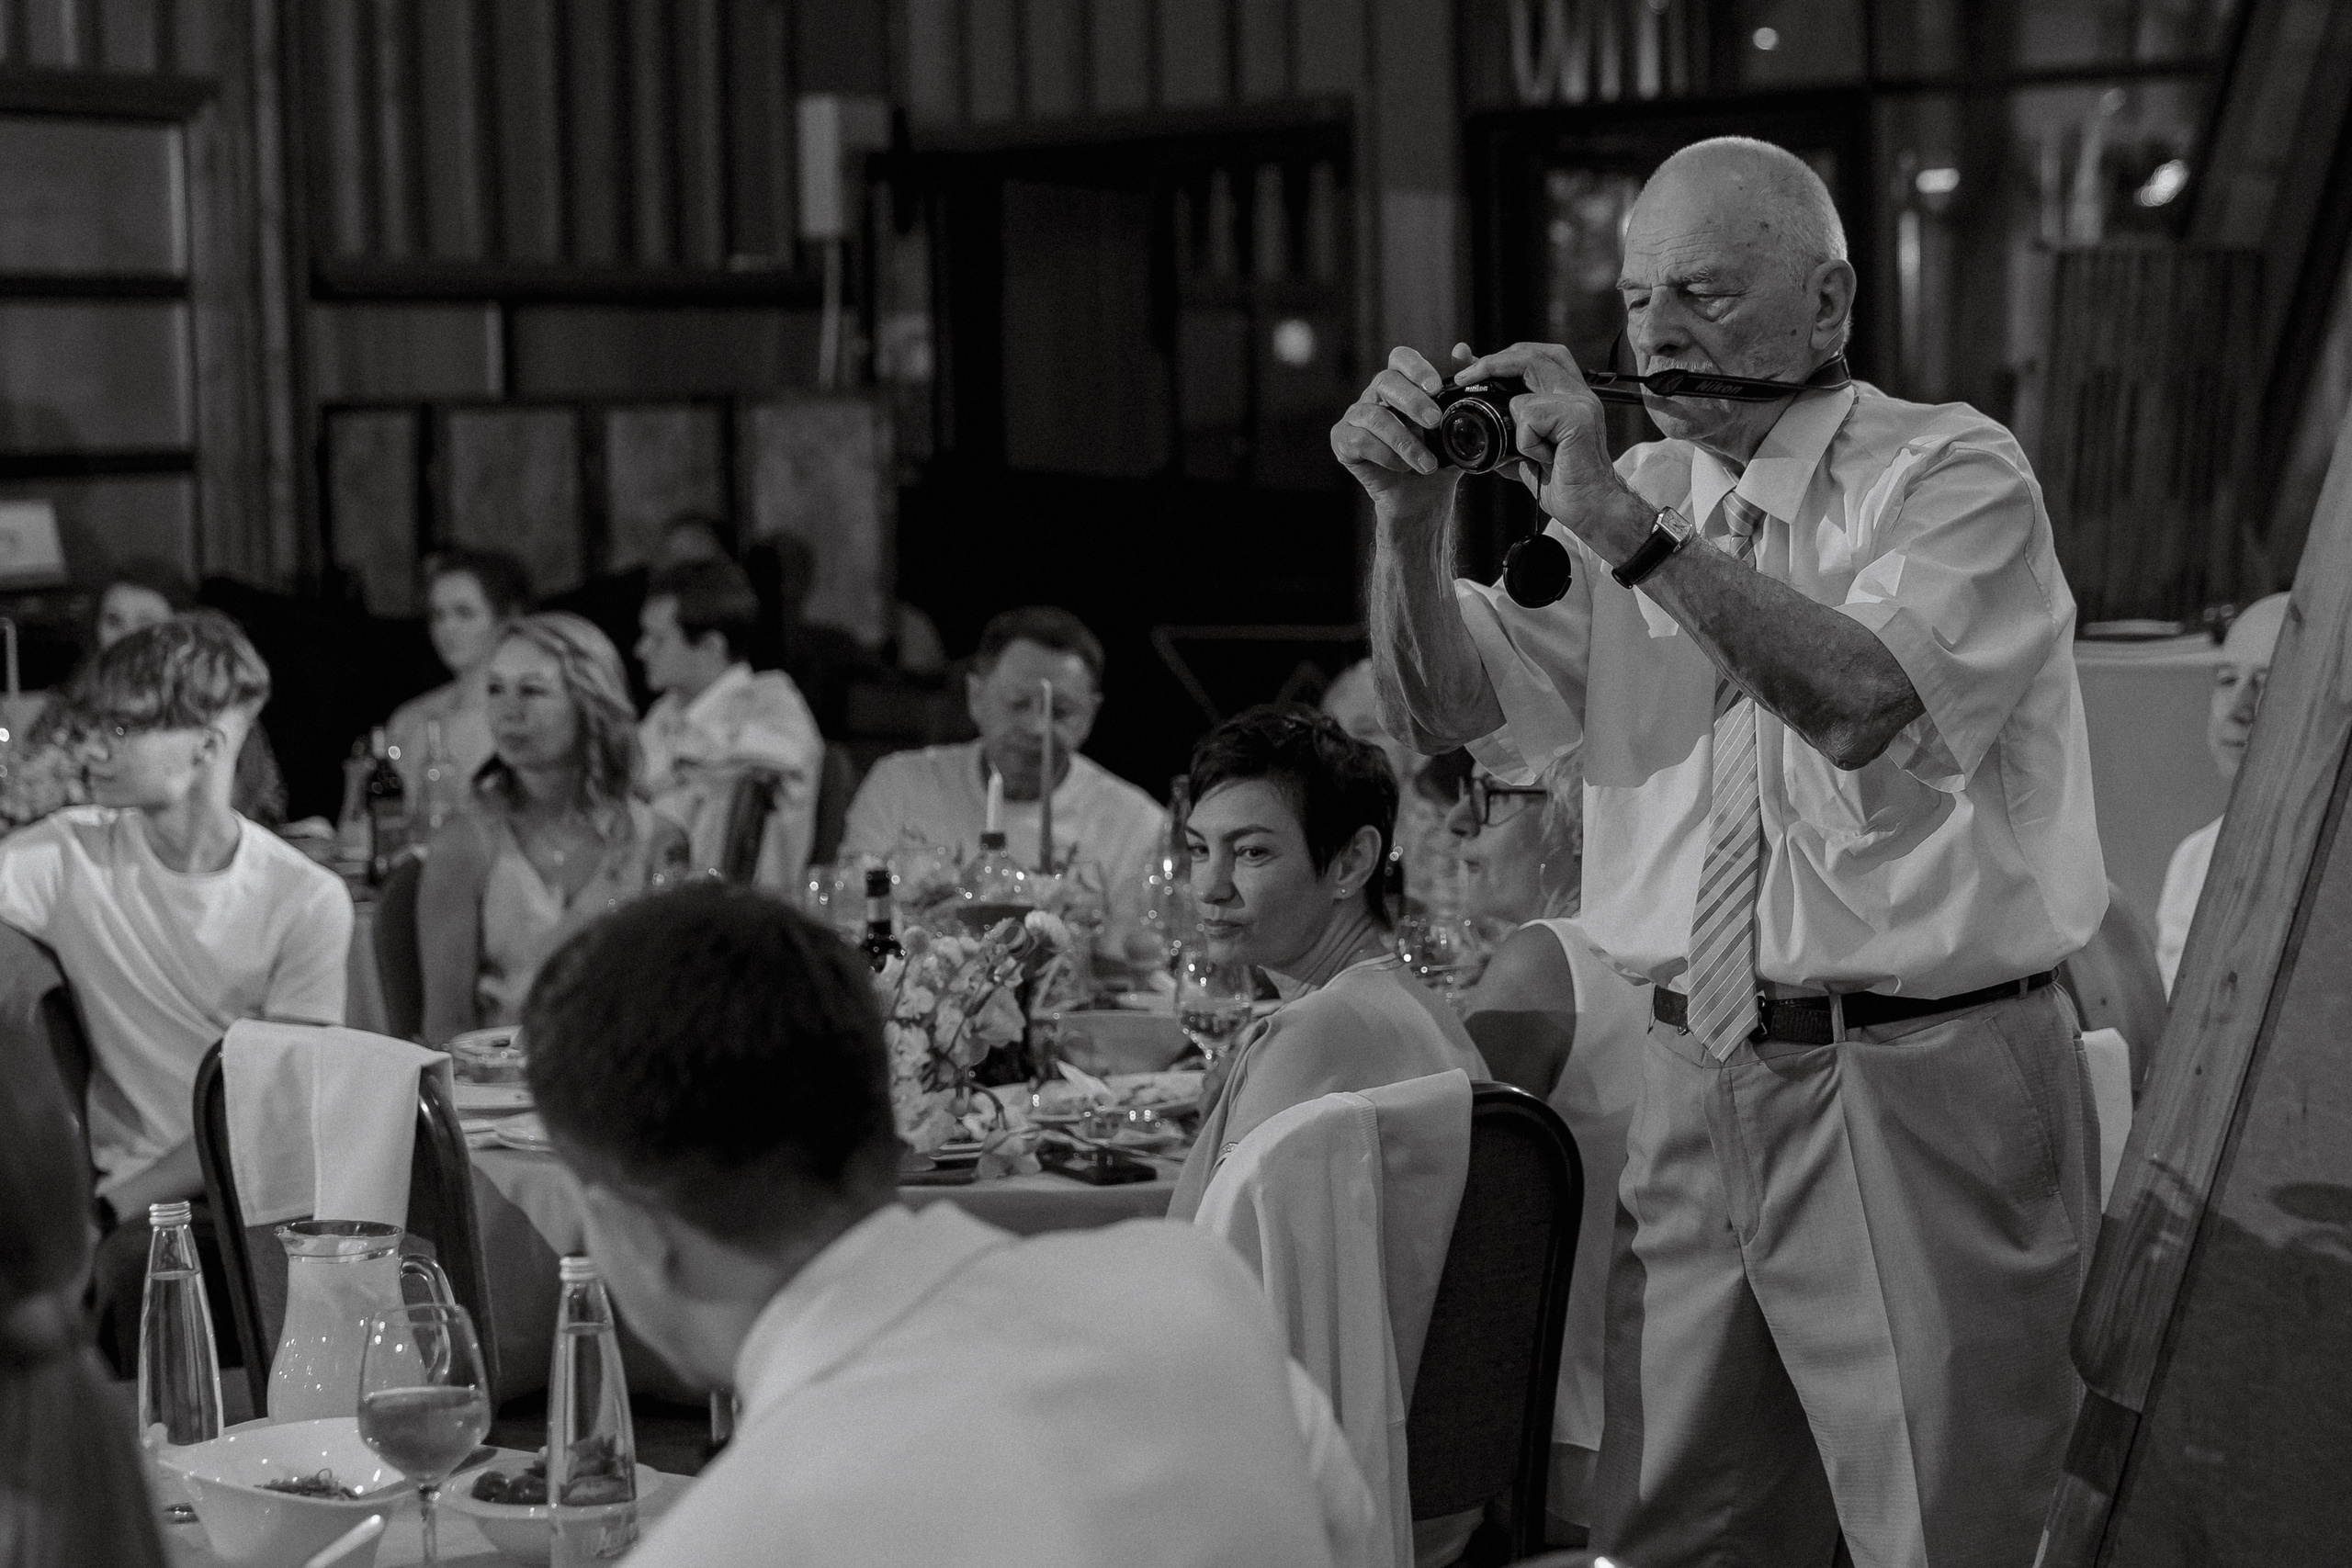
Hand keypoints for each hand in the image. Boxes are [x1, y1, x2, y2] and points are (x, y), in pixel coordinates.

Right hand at [1332, 347, 1462, 518]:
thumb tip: (1462, 349)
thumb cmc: (1438, 459)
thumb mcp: (1457, 426)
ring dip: (1405, 441)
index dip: (1416, 367)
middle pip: (1386, 380)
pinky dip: (1385, 455)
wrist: (1422, 499)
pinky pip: (1359, 440)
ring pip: (1374, 415)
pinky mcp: (1342, 441)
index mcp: (1401, 385)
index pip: (1400, 358)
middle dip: (1413, 401)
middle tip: (1435, 422)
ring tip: (1427, 463)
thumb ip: (1460, 389)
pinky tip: (1402, 467)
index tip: (1436, 387)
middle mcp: (1375, 396)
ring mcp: (1356, 417)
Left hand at [1450, 341, 1646, 561]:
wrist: (1592, 509)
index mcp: (1568, 396)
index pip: (1536, 357)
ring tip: (1529, 449)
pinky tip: (1543, 458)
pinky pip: (1530, 417)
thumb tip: (1478, 418)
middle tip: (1463, 376)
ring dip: (1513, 420)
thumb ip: (1507, 430)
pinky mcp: (1578, 418)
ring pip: (1524, 388)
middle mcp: (1577, 393)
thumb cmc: (1565, 484)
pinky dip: (1526, 442)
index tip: (1467, 361)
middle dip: (1491, 362)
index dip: (1502, 356)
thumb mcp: (1525, 451)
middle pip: (1531, 355)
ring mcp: (1580, 402)